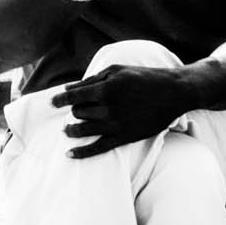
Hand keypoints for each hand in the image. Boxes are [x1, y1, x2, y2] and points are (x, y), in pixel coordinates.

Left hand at [53, 64, 189, 158]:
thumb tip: (68, 88)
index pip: (73, 96)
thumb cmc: (145, 78)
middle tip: (76, 110)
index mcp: (106, 88)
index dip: (59, 100)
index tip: (51, 103)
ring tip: (67, 130)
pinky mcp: (124, 137)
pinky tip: (69, 154)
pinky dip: (81, 152)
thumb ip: (92, 79)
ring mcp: (116, 124)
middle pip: (78, 113)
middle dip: (74, 111)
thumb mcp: (118, 70)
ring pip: (83, 130)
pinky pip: (97, 148)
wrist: (173, 93)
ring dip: (71, 130)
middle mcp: (109, 107)